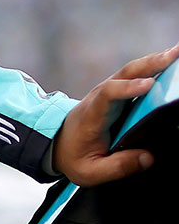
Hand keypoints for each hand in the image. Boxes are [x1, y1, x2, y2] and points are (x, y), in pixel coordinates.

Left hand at [54, 45, 178, 185]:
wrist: (55, 143)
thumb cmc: (73, 156)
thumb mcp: (90, 171)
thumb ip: (118, 166)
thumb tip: (148, 158)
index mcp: (92, 115)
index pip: (107, 95)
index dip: (127, 89)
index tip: (147, 86)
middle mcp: (100, 98)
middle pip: (123, 76)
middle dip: (148, 64)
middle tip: (174, 55)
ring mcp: (108, 93)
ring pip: (130, 72)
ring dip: (153, 61)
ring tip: (177, 52)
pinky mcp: (117, 95)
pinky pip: (135, 77)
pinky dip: (152, 68)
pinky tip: (169, 62)